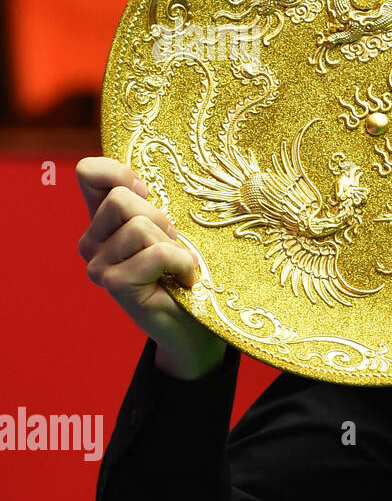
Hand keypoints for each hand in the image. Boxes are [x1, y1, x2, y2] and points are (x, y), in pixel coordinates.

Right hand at [75, 157, 226, 378]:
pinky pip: (157, 253)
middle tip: (172, 247)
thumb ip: (150, 204)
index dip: (118, 172)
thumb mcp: (169, 230)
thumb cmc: (184, 273)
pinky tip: (183, 281)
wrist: (194, 328)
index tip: (146, 191)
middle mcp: (91, 243)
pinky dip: (182, 264)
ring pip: (141, 226)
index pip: (88, 174)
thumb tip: (141, 181)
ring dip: (172, 245)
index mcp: (102, 223)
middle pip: (123, 199)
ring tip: (176, 266)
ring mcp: (99, 265)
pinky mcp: (114, 283)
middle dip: (160, 219)